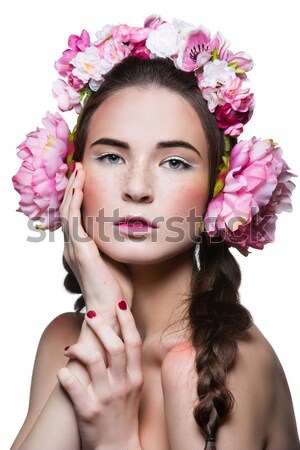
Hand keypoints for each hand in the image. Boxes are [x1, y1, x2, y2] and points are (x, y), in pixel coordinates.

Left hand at [57, 300, 142, 449]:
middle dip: (101, 326)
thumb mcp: (134, 387)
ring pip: (92, 361)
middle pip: (114, 346)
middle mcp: (123, 385)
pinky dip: (65, 376)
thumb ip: (128, 363)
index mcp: (135, 377)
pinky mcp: (88, 411)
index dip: (127, 320)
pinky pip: (74, 387)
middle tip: (91, 315)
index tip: (118, 304)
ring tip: (70, 348)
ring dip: (79, 348)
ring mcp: (106, 398)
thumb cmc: (124, 413)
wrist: (118, 448)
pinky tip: (61, 372)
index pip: (133, 342)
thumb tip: (121, 335)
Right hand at [59, 162, 133, 323]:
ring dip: (73, 189)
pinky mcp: (80, 251)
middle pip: (68, 209)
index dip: (77, 196)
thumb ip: (115, 242)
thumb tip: (128, 226)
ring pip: (68, 211)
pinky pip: (73, 221)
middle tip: (78, 168)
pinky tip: (79, 188)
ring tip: (78, 171)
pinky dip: (75, 203)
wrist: (112, 310)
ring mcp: (74, 248)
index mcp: (81, 247)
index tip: (84, 179)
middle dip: (73, 187)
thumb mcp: (117, 257)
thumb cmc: (117, 287)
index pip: (75, 215)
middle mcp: (73, 246)